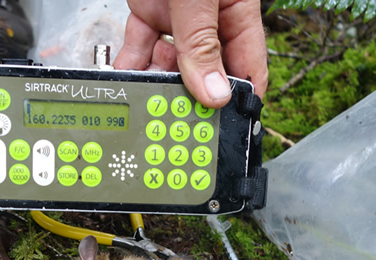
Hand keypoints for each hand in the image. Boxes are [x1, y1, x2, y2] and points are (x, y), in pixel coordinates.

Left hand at [113, 0, 267, 107]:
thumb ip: (202, 41)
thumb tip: (214, 91)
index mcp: (238, 11)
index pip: (247, 67)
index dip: (237, 101)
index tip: (225, 130)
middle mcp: (210, 18)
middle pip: (204, 71)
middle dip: (190, 97)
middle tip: (178, 122)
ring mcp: (179, 15)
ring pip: (170, 63)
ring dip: (158, 84)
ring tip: (149, 103)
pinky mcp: (149, 10)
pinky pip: (141, 45)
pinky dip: (133, 64)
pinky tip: (128, 80)